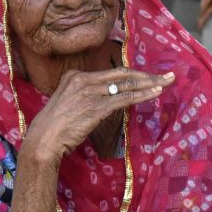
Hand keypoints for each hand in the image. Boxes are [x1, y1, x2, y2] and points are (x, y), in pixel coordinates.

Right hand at [24, 68, 173, 163]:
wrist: (43, 139)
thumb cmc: (56, 127)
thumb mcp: (70, 103)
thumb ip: (87, 96)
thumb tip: (109, 98)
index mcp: (76, 76)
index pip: (112, 72)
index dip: (134, 74)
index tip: (149, 77)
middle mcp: (83, 80)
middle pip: (123, 74)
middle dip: (148, 75)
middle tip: (167, 76)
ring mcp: (90, 92)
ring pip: (127, 84)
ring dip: (150, 83)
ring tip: (167, 82)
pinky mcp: (96, 107)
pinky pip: (124, 98)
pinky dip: (142, 95)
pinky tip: (156, 93)